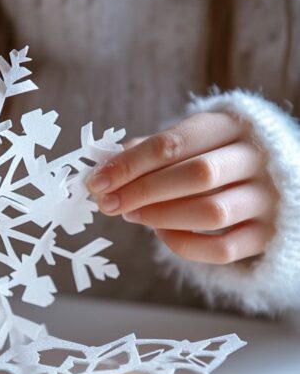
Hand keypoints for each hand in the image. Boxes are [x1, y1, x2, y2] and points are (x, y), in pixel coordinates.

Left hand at [86, 112, 278, 263]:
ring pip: (212, 212)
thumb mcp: (191, 140)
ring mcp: (267, 198)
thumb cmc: (217, 155)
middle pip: (196, 174)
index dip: (130, 163)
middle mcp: (255, 159)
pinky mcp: (268, 234)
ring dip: (161, 216)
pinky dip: (184, 245)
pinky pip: (223, 248)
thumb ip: (150, 150)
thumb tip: (104, 166)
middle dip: (143, 191)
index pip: (174, 142)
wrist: (276, 178)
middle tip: (110, 203)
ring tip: (132, 215)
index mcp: (231, 125)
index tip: (98, 181)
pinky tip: (162, 234)